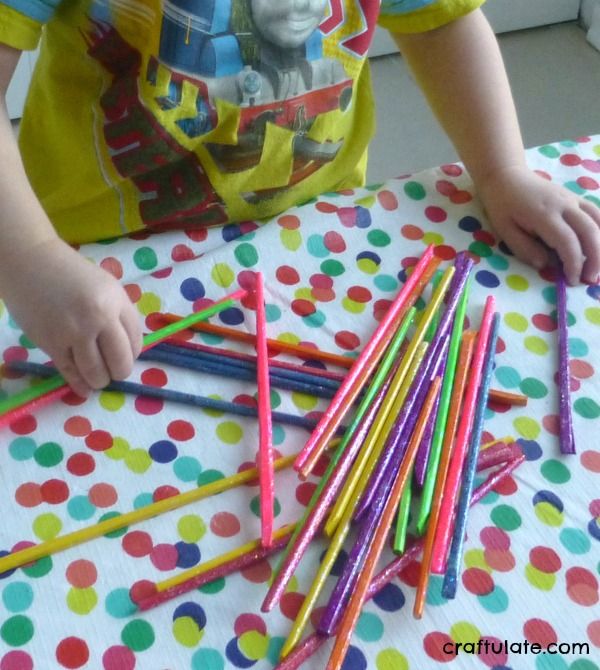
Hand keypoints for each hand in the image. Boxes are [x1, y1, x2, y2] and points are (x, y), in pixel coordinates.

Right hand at [2, 238, 142, 396]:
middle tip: (114, 373)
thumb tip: (129, 349)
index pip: (136, 341)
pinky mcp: (51, 343)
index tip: (126, 357)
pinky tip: (84, 389)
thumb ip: (119, 314)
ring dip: (100, 381)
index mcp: (116, 302)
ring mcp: (74, 332)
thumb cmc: (71, 274)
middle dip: (120, 372)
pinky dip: (80, 385)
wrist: (31, 263)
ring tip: (99, 379)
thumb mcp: (106, 286)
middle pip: (120, 361)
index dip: (133, 354)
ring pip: (96, 372)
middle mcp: (98, 318)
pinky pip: (70, 372)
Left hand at [477, 165, 599, 284]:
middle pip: (590, 232)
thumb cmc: (502, 205)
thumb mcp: (505, 230)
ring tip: (598, 268)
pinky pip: (596, 213)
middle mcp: (564, 205)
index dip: (574, 263)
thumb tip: (545, 265)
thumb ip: (524, 249)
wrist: (506, 176)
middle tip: (591, 280)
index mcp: (544, 215)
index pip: (567, 242)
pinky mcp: (576, 198)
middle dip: (595, 259)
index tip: (573, 280)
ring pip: (598, 222)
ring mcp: (573, 199)